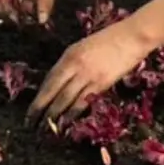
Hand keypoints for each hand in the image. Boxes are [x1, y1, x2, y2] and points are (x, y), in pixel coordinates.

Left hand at [27, 19, 152, 124]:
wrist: (132, 36)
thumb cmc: (110, 39)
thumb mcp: (84, 46)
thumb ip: (73, 62)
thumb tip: (62, 82)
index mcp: (69, 54)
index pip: (49, 79)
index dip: (39, 96)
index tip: (31, 109)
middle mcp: (75, 65)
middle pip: (53, 90)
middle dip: (40, 109)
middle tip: (31, 123)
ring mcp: (88, 75)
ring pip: (65, 99)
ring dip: (54, 115)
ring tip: (46, 128)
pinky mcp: (101, 84)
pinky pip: (83, 101)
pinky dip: (73, 113)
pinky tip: (67, 123)